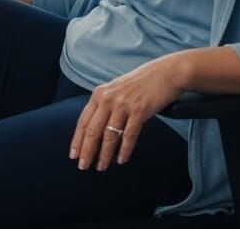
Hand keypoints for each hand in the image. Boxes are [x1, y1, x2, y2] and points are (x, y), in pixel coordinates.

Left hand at [69, 54, 185, 171]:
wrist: (166, 73)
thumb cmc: (141, 83)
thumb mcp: (116, 90)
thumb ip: (105, 105)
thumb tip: (95, 129)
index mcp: (99, 94)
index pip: (83, 121)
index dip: (77, 140)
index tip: (73, 155)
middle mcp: (108, 99)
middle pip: (92, 131)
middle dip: (86, 151)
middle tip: (83, 166)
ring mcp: (123, 105)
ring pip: (109, 136)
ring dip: (104, 154)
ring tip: (101, 167)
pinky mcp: (139, 110)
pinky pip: (128, 135)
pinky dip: (124, 150)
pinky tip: (121, 159)